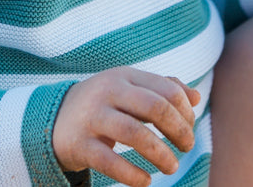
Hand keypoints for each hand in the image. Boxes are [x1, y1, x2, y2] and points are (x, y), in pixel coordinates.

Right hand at [52, 66, 199, 186]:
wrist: (56, 119)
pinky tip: (146, 182)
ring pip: (134, 134)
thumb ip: (162, 89)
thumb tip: (195, 97)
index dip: (185, 112)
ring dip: (160, 154)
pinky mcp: (81, 144)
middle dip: (178, 130)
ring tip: (171, 167)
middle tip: (186, 147)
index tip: (189, 129)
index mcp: (125, 76)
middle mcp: (108, 91)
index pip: (166, 89)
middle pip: (154, 107)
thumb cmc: (105, 105)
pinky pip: (111, 162)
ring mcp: (92, 116)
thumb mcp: (130, 89)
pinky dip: (133, 175)